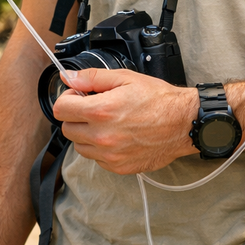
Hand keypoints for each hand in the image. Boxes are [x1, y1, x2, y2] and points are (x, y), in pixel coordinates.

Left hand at [53, 69, 197, 174]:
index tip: (79, 96)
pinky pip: (96, 158)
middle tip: (94, 107)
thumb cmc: (158, 99)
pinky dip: (100, 147)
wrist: (183, 124)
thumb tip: (69, 77)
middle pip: (67, 129)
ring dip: (86, 133)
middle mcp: (102, 136)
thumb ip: (92, 78)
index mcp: (101, 111)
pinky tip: (116, 135)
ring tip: (107, 122)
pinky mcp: (118, 167)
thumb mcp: (125, 78)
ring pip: (79, 146)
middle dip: (76, 116)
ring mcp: (109, 155)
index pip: (61, 109)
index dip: (68, 98)